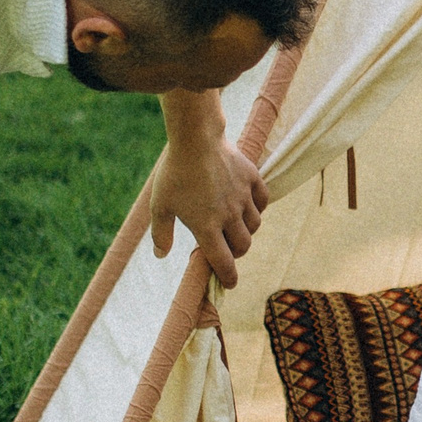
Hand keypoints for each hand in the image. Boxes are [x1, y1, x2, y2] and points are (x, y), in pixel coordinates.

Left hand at [149, 132, 266, 285]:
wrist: (195, 138)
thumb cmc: (174, 173)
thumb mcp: (159, 206)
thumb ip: (161, 234)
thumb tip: (161, 255)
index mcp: (206, 227)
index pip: (223, 262)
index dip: (228, 277)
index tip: (229, 283)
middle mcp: (228, 216)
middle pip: (243, 246)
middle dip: (236, 253)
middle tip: (227, 248)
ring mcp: (243, 197)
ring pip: (255, 225)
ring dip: (246, 231)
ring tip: (235, 226)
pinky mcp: (252, 179)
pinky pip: (263, 201)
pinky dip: (257, 208)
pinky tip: (247, 206)